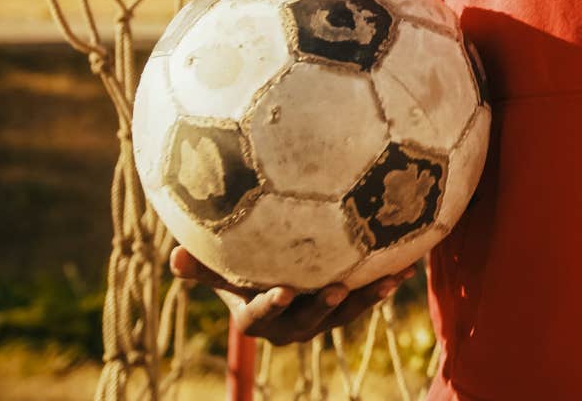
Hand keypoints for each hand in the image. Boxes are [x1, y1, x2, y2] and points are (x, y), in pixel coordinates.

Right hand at [169, 246, 413, 345]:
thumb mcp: (218, 268)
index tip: (284, 290)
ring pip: (344, 314)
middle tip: (339, 289)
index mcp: (256, 318)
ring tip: (389, 279)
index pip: (262, 315)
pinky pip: (366, 298)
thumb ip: (201, 267)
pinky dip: (384, 283)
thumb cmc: (236, 268)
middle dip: (324, 307)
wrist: (266, 279)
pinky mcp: (344, 308)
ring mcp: (320, 320)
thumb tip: (173, 256)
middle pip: (309, 321)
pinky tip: (408, 265)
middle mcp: (289, 326)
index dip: (272, 305)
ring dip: (368, 298)